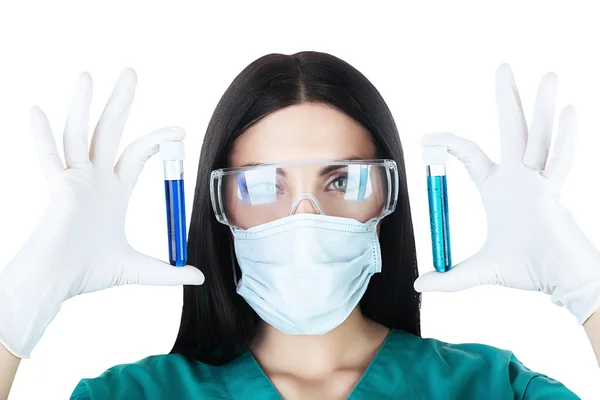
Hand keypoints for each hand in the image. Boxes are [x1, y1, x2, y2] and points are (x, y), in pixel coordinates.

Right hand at [0, 69, 203, 358]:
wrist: (60, 284)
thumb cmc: (90, 275)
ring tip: (87, 75)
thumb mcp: (139, 269)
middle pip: (109, 131)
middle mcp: (94, 179)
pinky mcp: (58, 190)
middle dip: (121, 102)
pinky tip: (36, 111)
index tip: (179, 132)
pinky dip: (41, 137)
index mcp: (114, 191)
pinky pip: (48, 160)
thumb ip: (168, 271)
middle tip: (131, 72)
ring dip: (82, 105)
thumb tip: (200, 278)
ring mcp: (74, 181)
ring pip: (78, 135)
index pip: (137, 154)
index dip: (157, 140)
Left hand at [414, 64, 599, 324]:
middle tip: (502, 67)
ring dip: (542, 107)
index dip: (450, 143)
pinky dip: (565, 138)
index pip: (472, 155)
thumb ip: (450, 278)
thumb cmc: (527, 271)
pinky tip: (567, 111)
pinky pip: (561, 162)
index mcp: (498, 188)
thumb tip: (419, 286)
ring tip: (547, 75)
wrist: (560, 282)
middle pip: (512, 130)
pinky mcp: (556, 193)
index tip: (429, 137)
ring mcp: (540, 182)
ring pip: (540, 138)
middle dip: (507, 99)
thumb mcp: (480, 271)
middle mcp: (519, 178)